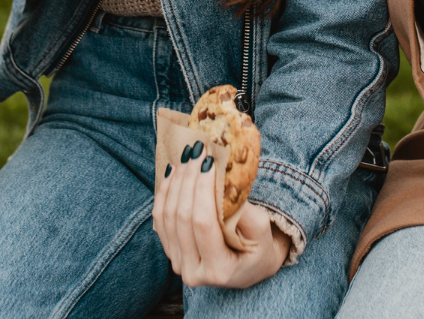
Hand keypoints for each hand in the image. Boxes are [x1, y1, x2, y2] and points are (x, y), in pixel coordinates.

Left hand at [153, 147, 289, 288]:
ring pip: (168, 216)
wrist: (249, 266)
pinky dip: (164, 193)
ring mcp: (178, 264)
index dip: (203, 190)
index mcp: (220, 270)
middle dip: (189, 179)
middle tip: (197, 151)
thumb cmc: (260, 247)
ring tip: (187, 157)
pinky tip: (173, 172)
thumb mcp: (263, 231)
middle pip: (182, 218)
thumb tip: (223, 182)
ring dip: (175, 182)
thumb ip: (245, 212)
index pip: (203, 224)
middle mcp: (194, 272)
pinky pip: (160, 220)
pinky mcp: (171, 252)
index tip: (209, 161)